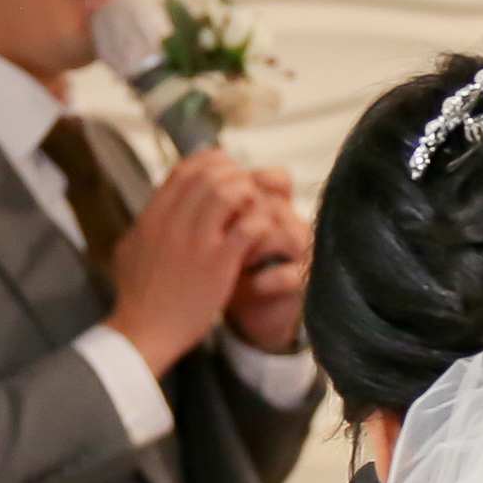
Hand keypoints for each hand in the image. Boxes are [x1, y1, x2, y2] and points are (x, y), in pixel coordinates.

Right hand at [107, 150, 256, 376]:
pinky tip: (263, 234)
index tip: (227, 171)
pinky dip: (261, 223)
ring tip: (256, 211)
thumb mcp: (130, 250)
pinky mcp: (218, 264)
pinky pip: (249, 227)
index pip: (184, 169)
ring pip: (229, 192)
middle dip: (236, 176)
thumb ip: (144, 225)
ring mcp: (195, 241)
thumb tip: (151, 210)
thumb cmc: (137, 296)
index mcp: (152, 216)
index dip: (211, 163)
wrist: (144, 331)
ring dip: (249, 196)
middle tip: (248, 191)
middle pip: (209, 174)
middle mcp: (172, 222)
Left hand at [221, 165, 309, 354]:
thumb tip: (183, 172)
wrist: (245, 310)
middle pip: (277, 204)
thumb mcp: (214, 233)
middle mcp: (289, 225)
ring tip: (236, 259)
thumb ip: (207, 204)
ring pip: (290, 235)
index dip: (253, 182)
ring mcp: (297, 254)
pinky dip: (268, 279)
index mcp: (270, 207)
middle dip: (246, 215)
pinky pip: (290, 276)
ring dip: (258, 246)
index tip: (220, 198)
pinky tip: (249, 284)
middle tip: (220, 229)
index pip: (276, 180)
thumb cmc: (224, 266)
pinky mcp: (299, 284)